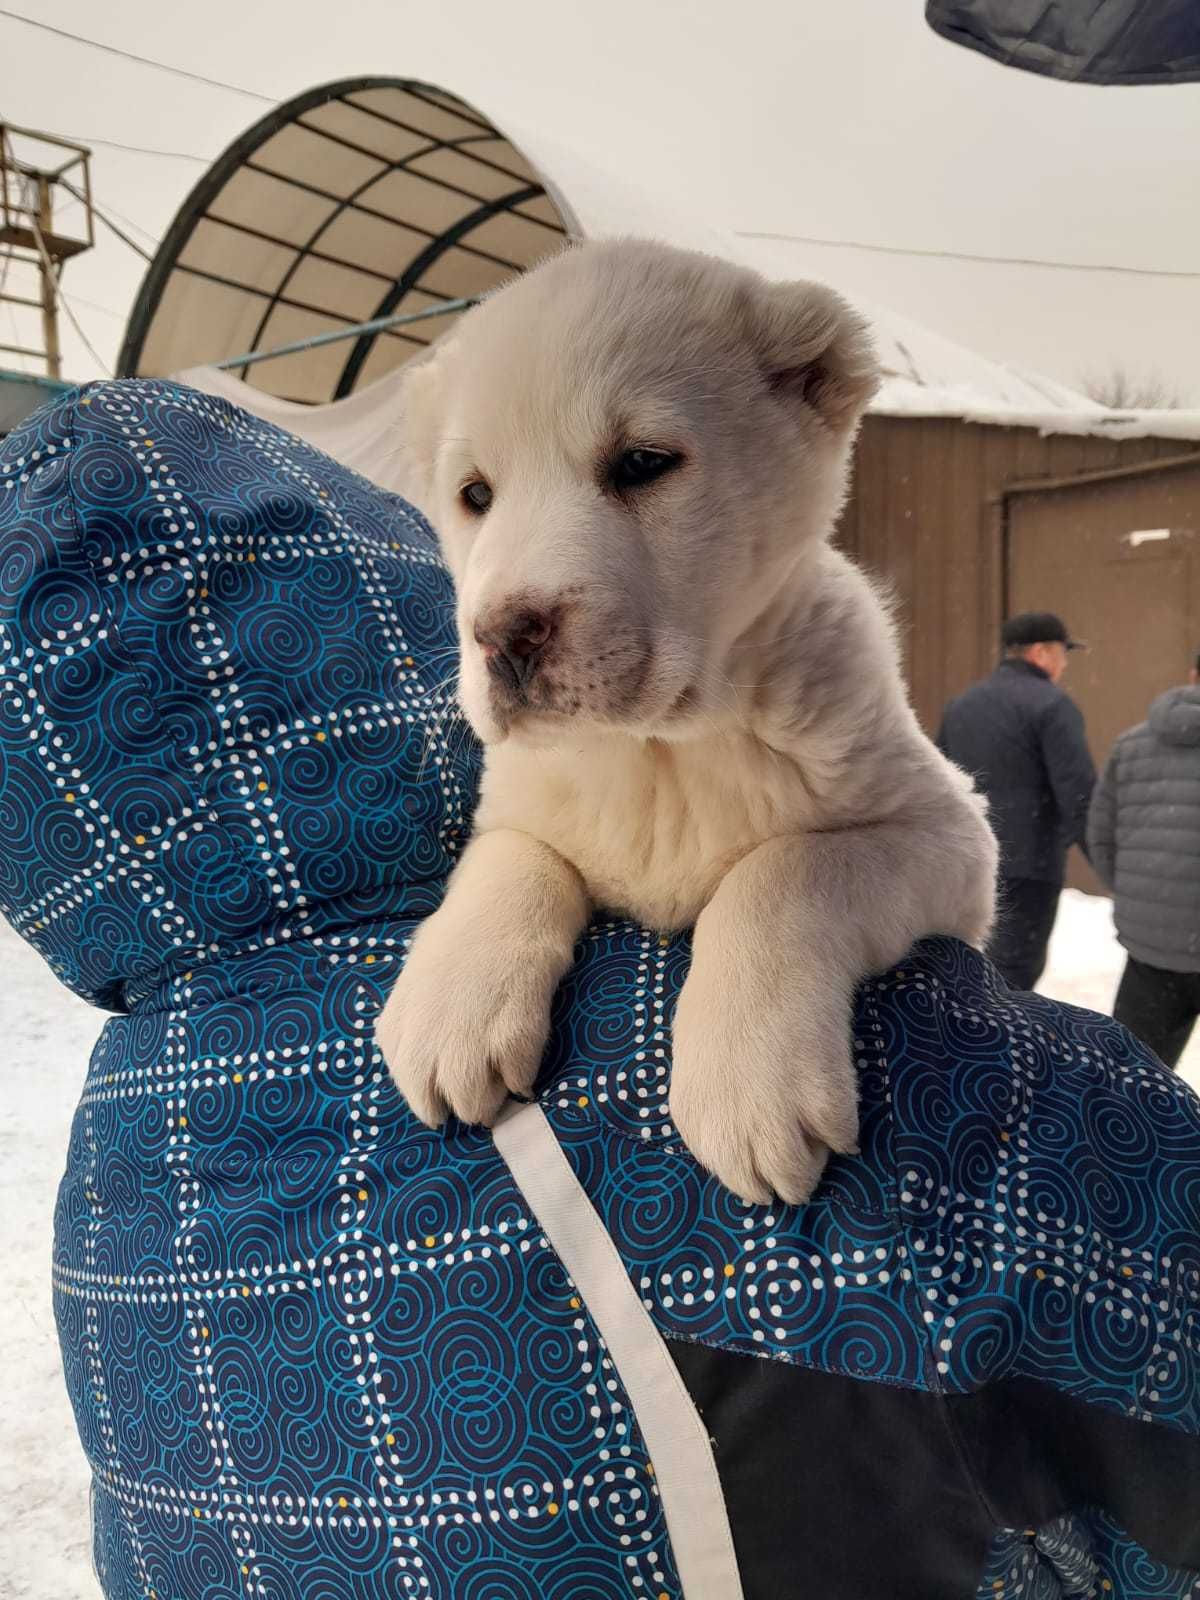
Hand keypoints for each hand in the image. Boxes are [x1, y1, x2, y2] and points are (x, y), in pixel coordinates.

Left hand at [373, 830, 588, 1125]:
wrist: (510, 897)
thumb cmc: (463, 932)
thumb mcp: (416, 977)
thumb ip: (414, 1023)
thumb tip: (425, 1063)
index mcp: (397, 1026)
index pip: (409, 1088)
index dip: (433, 1095)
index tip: (452, 1089)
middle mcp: (425, 1040)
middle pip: (436, 1107)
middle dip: (460, 1105)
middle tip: (483, 1090)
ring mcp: (467, 1039)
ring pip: (474, 1106)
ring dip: (492, 1100)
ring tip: (505, 1080)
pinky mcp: (512, 1034)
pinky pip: (517, 1082)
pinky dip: (524, 1076)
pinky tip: (526, 1054)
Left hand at [670, 952, 857, 1204]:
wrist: (769, 947)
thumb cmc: (730, 991)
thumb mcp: (699, 1053)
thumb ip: (714, 1102)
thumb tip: (736, 1133)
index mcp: (695, 1114)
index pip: (727, 1173)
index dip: (751, 1161)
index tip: (765, 1144)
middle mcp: (731, 1128)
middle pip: (761, 1188)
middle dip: (781, 1171)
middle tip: (798, 1139)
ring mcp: (777, 1118)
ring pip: (800, 1180)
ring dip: (812, 1158)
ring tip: (817, 1125)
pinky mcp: (823, 1103)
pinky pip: (841, 1140)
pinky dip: (844, 1125)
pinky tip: (838, 1092)